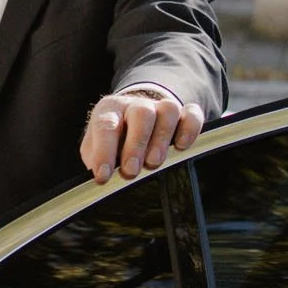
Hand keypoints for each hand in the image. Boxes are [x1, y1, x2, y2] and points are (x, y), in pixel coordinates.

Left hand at [81, 88, 203, 184]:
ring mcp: (160, 107)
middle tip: (131, 171)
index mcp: (109, 110)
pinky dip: (190, 129)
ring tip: (154, 162)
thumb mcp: (95, 151)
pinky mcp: (182, 113)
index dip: (104, 151)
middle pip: (141, 114)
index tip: (104, 175)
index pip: (105, 125)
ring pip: (168, 110)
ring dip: (162, 139)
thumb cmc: (111, 143)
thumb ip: (96, 162)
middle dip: (136, 144)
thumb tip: (98, 183)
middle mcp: (135, 104)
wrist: (130, 123)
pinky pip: (192, 114)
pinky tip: (182, 146)